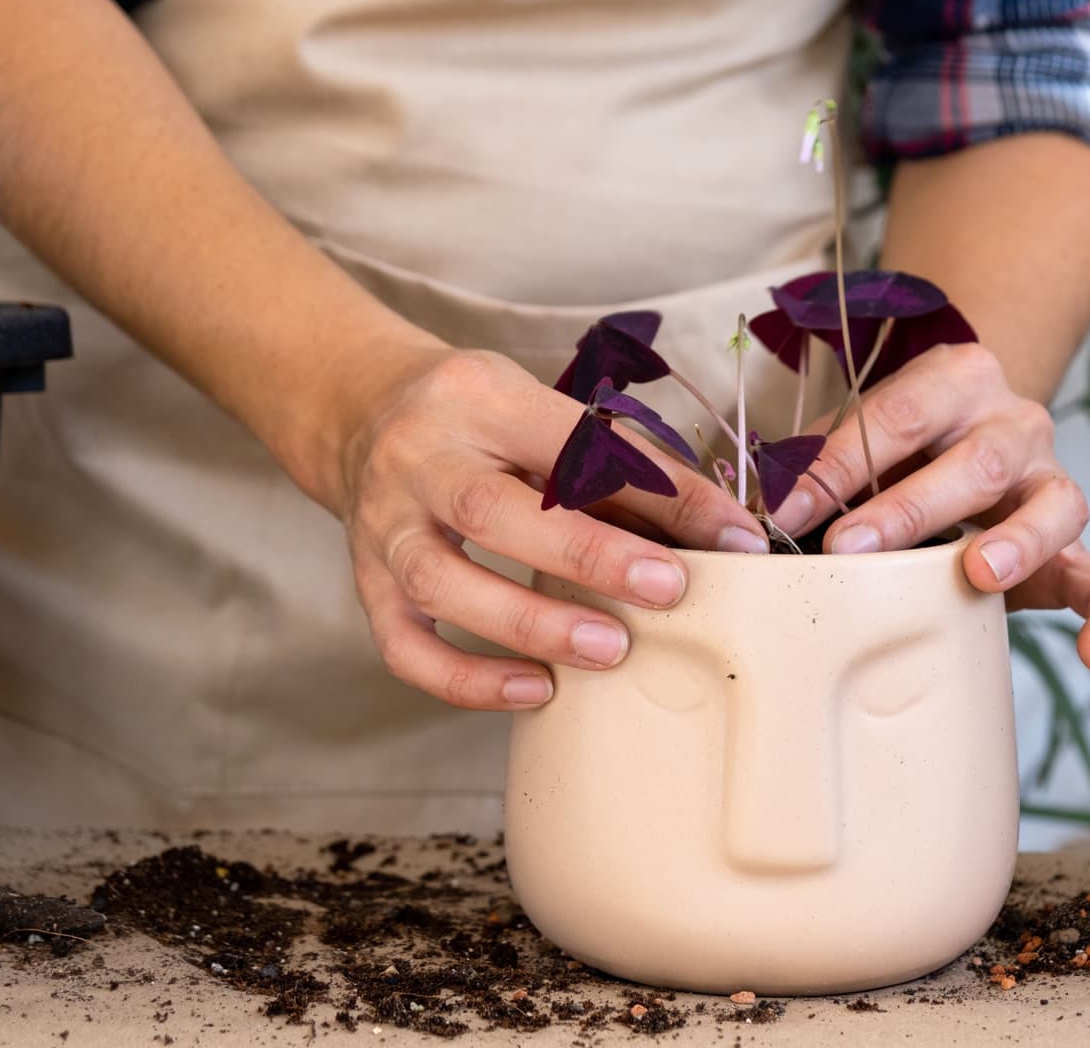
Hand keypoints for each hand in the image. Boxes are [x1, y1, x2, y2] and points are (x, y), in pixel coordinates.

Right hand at [334, 344, 767, 709]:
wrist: (361, 412)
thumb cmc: (478, 417)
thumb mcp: (543, 408)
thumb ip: (621, 463)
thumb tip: (718, 531)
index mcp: (478, 398)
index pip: (571, 441)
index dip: (653, 490)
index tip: (728, 536)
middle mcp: (419, 459)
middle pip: (489, 510)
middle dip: (587, 555)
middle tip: (667, 591)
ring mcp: (385, 525)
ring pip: (440, 583)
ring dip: (528, 624)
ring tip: (608, 649)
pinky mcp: (367, 582)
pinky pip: (405, 645)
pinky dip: (468, 679)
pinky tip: (535, 689)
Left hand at [773, 343, 1089, 673]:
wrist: (971, 434)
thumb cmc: (899, 445)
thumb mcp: (857, 436)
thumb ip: (818, 466)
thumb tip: (756, 521)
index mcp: (956, 381)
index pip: (899, 414)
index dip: (840, 463)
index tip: (787, 510)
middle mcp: (1016, 424)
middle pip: (976, 461)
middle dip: (908, 507)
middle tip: (849, 547)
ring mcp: (1053, 482)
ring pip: (1057, 507)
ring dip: (1016, 543)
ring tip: (977, 575)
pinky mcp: (1075, 545)